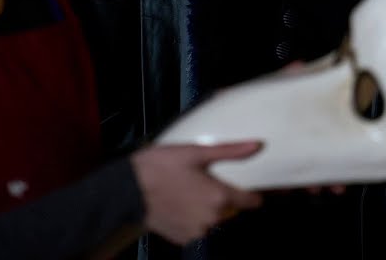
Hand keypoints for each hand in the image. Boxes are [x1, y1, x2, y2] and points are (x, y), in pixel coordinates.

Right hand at [129, 141, 263, 245]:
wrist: (128, 189)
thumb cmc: (161, 166)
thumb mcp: (196, 152)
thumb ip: (231, 152)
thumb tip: (257, 146)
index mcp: (219, 196)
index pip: (251, 201)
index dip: (251, 194)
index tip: (249, 189)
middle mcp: (212, 218)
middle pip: (230, 210)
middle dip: (222, 198)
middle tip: (203, 182)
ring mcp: (197, 232)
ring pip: (214, 221)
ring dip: (208, 209)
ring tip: (188, 192)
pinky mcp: (182, 239)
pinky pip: (198, 230)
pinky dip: (193, 219)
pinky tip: (180, 204)